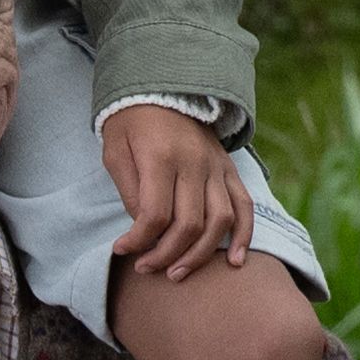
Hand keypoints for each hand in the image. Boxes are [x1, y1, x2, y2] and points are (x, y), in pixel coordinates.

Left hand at [101, 101, 250, 281]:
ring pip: (218, 222)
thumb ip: (128, 191)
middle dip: (165, 255)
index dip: (137, 241)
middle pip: (188, 224)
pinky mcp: (229, 169)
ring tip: (177, 273)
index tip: (121, 250)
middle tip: (146, 269)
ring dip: (199, 254)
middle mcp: (194, 164)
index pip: (155, 215)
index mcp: (161, 158)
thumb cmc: (130, 122)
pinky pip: (244, 206)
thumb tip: (142, 230)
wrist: (163, 86)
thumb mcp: (115, 151)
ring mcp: (216, 167)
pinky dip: (243, 236)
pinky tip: (233, 261)